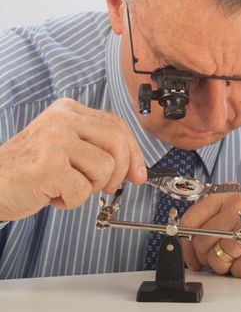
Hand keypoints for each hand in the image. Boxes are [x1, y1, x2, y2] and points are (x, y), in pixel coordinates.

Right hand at [0, 98, 146, 220]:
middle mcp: (62, 119)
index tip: (138, 174)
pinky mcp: (48, 165)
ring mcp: (54, 140)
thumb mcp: (67, 149)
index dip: (134, 152)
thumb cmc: (31, 170)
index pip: (117, 125)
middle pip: (117, 142)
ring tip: (66, 186)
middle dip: (119, 172)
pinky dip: (71, 201)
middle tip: (105, 187)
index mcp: (68, 110)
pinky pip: (83, 190)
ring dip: (90, 187)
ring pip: (105, 168)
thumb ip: (99, 150)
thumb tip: (137, 171)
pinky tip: (52, 194)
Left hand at [180, 193, 240, 277]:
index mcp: (232, 194)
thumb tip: (188, 240)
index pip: (192, 218)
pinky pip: (238, 272)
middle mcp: (240, 205)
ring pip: (217, 260)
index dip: (186, 242)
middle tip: (224, 259)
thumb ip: (218, 217)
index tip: (190, 254)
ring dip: (229, 267)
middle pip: (201, 242)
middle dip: (209, 258)